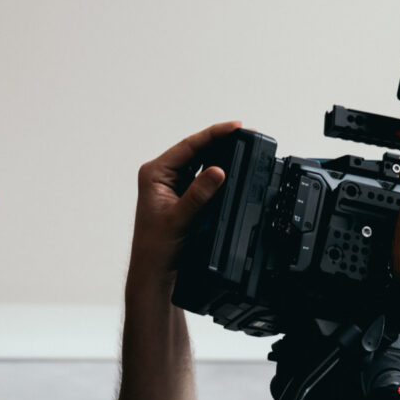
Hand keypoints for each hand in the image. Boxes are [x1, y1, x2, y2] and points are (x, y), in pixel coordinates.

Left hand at [129, 121, 242, 289]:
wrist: (154, 273)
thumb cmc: (156, 248)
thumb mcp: (180, 218)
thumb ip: (199, 194)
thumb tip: (218, 171)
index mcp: (154, 173)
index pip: (189, 146)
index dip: (214, 134)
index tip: (235, 126)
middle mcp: (162, 176)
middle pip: (196, 150)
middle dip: (220, 142)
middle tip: (245, 133)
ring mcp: (173, 186)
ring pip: (201, 163)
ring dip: (220, 156)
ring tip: (242, 146)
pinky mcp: (182, 197)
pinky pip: (203, 179)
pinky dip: (218, 175)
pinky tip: (232, 170)